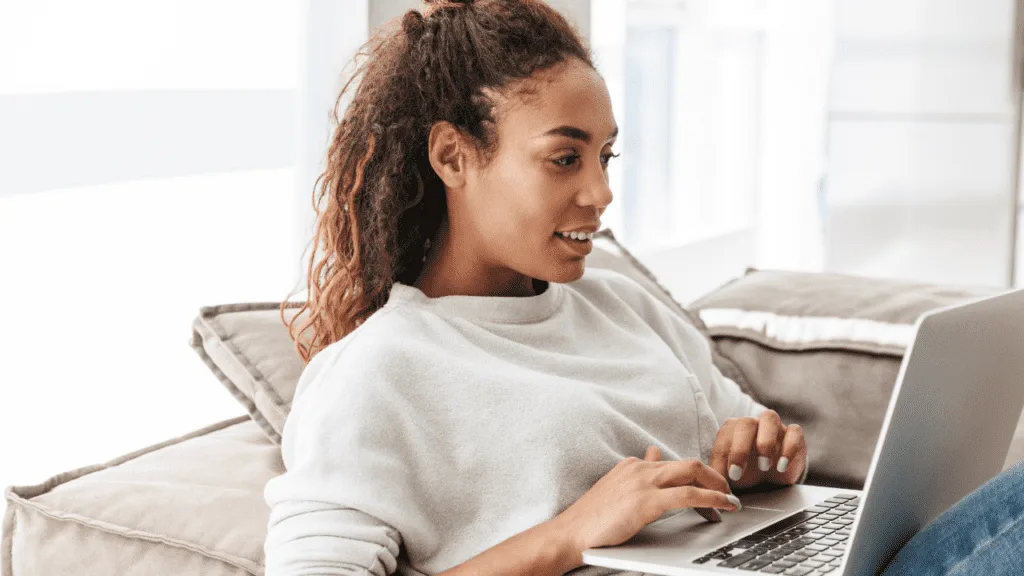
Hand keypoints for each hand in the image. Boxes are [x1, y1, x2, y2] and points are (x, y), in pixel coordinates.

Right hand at [558, 445, 741, 554]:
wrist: (571, 532)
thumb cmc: (591, 518)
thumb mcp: (616, 489)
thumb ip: (637, 472)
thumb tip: (653, 454)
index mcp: (632, 465)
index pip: (673, 463)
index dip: (696, 475)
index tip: (709, 486)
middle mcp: (640, 468)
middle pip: (688, 462)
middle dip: (714, 475)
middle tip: (728, 491)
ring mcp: (644, 482)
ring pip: (693, 472)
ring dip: (718, 485)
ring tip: (731, 500)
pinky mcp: (647, 501)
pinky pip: (689, 494)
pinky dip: (712, 498)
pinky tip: (724, 506)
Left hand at [710, 410, 806, 489]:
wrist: (773, 480)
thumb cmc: (747, 475)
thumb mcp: (730, 478)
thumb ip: (718, 479)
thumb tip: (708, 490)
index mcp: (732, 430)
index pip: (724, 436)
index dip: (723, 456)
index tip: (726, 477)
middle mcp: (753, 424)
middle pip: (745, 423)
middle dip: (740, 449)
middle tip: (738, 474)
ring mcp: (774, 427)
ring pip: (769, 418)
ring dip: (765, 442)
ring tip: (764, 466)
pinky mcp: (794, 435)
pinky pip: (794, 431)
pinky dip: (789, 448)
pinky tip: (782, 466)